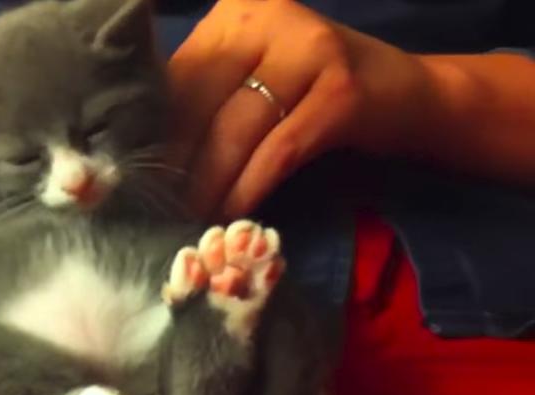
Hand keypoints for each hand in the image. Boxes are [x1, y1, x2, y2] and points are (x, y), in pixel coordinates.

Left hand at [168, 0, 433, 218]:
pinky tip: (234, 213)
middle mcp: (270, 16)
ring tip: (192, 218)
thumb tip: (143, 149)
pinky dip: (250, 186)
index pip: (179, 75)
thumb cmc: (313, 90)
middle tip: (160, 208)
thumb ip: (206, 94)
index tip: (140, 177)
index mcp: (237, 11)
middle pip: (201, 100)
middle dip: (178, 163)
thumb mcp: (254, 74)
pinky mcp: (341, 92)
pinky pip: (278, 150)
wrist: (409, 95)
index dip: (156, 132)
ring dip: (210, 184)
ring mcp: (310, 49)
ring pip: (236, 129)